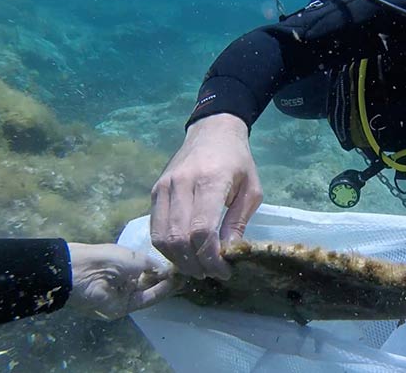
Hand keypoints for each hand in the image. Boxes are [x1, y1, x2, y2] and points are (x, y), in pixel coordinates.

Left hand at [66, 243, 176, 319]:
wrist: (85, 274)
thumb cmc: (109, 258)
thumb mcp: (136, 257)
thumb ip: (153, 265)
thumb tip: (168, 270)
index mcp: (127, 265)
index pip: (149, 268)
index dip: (164, 268)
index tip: (180, 265)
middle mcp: (128, 280)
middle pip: (152, 281)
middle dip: (168, 278)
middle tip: (187, 273)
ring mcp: (127, 294)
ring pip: (151, 291)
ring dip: (167, 286)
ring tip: (184, 279)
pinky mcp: (126, 308)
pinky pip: (146, 300)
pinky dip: (160, 293)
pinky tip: (174, 285)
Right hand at [150, 113, 262, 279]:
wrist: (213, 131)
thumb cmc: (238, 161)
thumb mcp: (251, 189)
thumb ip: (238, 221)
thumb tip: (227, 253)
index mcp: (210, 181)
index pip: (201, 231)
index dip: (210, 258)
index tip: (224, 270)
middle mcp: (181, 184)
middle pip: (179, 238)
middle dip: (195, 264)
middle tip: (211, 273)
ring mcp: (164, 186)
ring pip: (161, 236)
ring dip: (178, 260)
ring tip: (197, 268)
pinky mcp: (155, 190)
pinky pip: (155, 227)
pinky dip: (166, 247)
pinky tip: (183, 254)